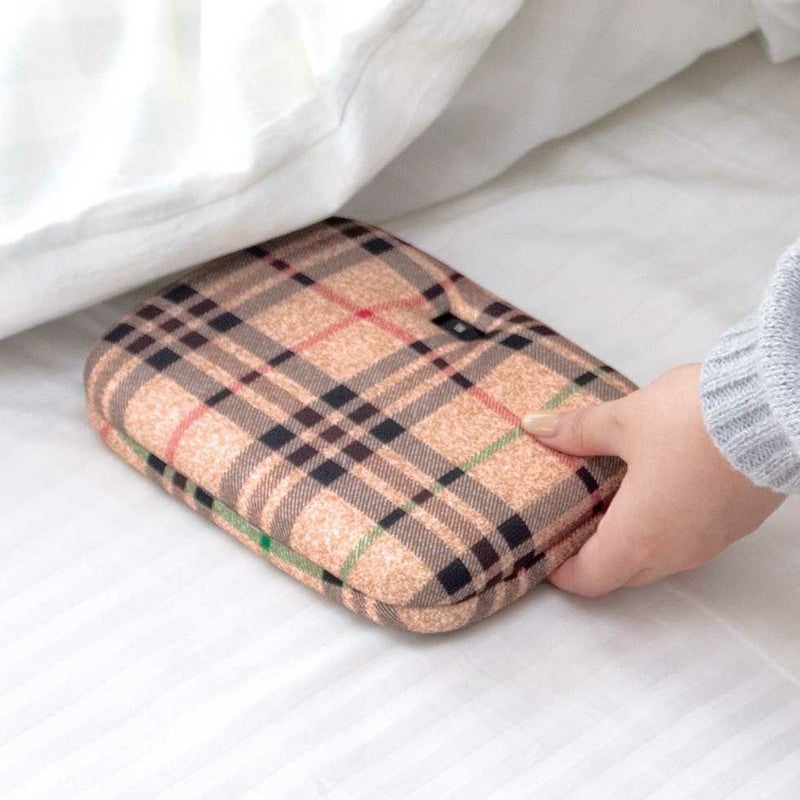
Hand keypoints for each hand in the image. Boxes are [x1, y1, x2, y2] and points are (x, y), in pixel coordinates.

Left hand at [521, 363, 784, 596]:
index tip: (546, 552)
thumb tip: (535, 427)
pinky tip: (653, 492)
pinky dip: (663, 530)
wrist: (777, 406)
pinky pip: (689, 542)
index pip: (590, 579)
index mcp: (639, 536)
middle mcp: (676, 551)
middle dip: (593, 557)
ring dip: (630, 543)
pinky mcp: (735, 525)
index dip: (562, 572)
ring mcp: (710, 542)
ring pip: (657, 560)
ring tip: (608, 504)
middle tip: (571, 524)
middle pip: (622, 573)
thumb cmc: (694, 420)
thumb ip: (577, 430)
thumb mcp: (624, 420)